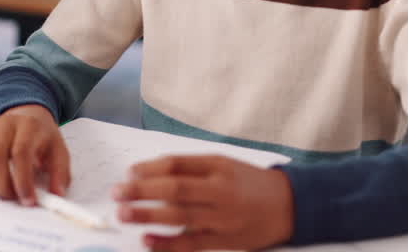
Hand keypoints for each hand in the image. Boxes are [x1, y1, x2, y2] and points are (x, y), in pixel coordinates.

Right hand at [0, 104, 69, 205]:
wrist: (27, 118)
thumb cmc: (42, 138)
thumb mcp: (59, 152)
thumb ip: (60, 173)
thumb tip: (56, 194)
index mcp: (29, 125)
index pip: (21, 152)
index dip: (23, 180)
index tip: (28, 199)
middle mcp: (5, 124)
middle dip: (3, 184)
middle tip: (12, 199)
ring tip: (3, 192)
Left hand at [112, 155, 294, 251]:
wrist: (290, 205)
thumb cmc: (250, 183)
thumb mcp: (224, 164)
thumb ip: (192, 167)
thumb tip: (150, 172)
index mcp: (219, 165)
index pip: (178, 164)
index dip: (150, 168)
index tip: (129, 173)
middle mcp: (221, 189)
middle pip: (176, 188)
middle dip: (142, 190)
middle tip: (117, 193)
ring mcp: (223, 216)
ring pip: (181, 216)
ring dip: (148, 215)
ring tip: (124, 213)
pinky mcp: (226, 240)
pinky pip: (192, 243)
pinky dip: (168, 243)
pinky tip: (147, 240)